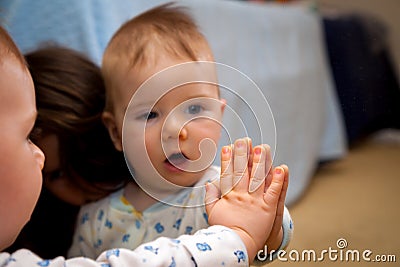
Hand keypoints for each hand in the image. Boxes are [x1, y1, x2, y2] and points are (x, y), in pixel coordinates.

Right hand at [205, 138, 285, 262]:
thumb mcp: (213, 213)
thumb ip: (211, 197)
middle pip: (242, 172)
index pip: (227, 174)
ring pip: (258, 178)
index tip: (228, 146)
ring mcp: (255, 202)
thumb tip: (209, 182)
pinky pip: (273, 192)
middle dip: (243, 155)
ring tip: (262, 147)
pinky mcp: (268, 209)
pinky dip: (278, 180)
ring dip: (260, 162)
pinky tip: (281, 167)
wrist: (238, 245)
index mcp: (228, 196)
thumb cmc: (224, 229)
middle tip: (244, 140)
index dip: (228, 159)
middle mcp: (241, 196)